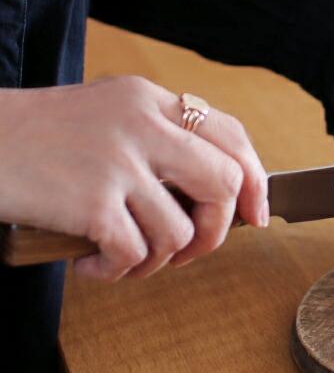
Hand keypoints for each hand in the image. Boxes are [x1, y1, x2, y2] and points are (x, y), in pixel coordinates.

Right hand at [0, 76, 267, 279]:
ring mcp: (118, 161)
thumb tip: (219, 192)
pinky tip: (93, 266)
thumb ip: (160, 139)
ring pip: (181, 230)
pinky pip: (136, 254)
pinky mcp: (92, 201)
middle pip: (224, 182)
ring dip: (160, 262)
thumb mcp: (107, 115)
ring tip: (127, 261)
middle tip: (192, 250)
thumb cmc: (38, 138)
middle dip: (218, 230)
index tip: (254, 213)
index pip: (230, 135)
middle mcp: (142, 124)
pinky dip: (119, 273)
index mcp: (149, 99)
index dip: (254, 180)